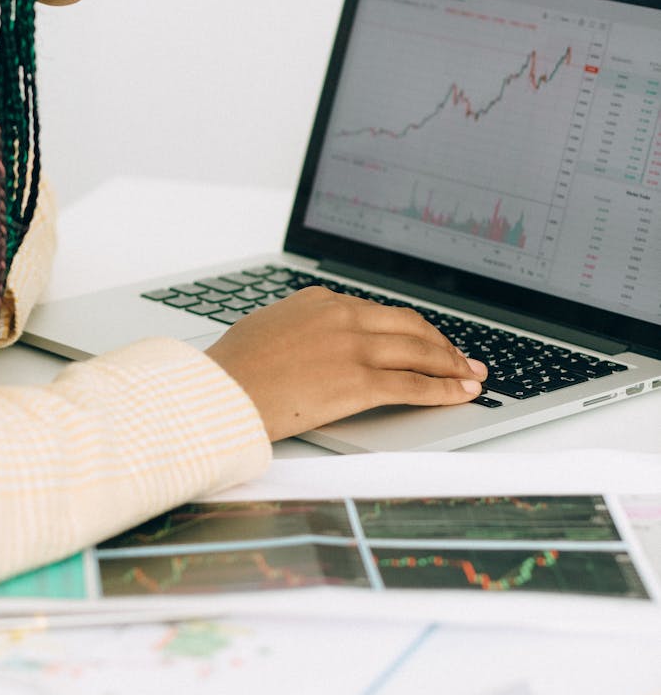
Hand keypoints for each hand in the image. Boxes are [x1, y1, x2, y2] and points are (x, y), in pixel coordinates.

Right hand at [206, 287, 487, 441]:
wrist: (221, 390)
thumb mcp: (270, 327)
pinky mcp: (359, 381)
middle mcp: (343, 316)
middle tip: (464, 358)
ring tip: (471, 377)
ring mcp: (354, 347)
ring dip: (452, 366)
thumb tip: (315, 339)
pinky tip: (460, 394)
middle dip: (442, 344)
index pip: (380, 313)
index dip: (411, 330)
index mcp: (322, 300)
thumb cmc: (235, 366)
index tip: (426, 341)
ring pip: (419, 352)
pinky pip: (414, 385)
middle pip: (410, 327)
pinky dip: (444, 389)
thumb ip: (302, 327)